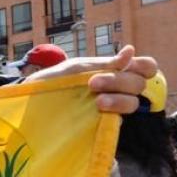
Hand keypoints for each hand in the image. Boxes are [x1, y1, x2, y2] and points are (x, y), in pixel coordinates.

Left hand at [23, 45, 157, 113]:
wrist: (30, 101)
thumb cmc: (52, 81)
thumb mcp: (76, 68)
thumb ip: (104, 64)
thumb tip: (130, 51)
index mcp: (113, 71)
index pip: (145, 68)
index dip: (144, 67)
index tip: (126, 66)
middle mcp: (117, 90)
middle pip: (139, 85)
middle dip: (119, 81)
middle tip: (92, 83)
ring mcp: (111, 108)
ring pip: (133, 104)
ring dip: (119, 99)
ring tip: (97, 101)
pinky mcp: (102, 126)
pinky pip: (118, 121)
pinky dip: (113, 114)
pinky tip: (97, 111)